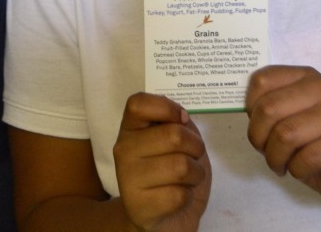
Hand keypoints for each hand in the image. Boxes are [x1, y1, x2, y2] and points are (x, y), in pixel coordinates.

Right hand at [113, 93, 210, 230]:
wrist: (164, 216)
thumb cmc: (173, 173)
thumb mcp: (177, 140)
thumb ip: (176, 123)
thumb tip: (181, 118)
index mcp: (130, 128)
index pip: (138, 103)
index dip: (167, 107)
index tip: (181, 120)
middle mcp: (123, 150)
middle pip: (173, 135)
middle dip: (196, 147)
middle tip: (192, 157)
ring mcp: (128, 179)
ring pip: (181, 166)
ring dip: (196, 174)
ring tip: (187, 179)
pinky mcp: (139, 207)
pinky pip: (179, 195)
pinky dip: (188, 197)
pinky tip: (177, 198)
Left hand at [245, 65, 320, 209]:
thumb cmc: (311, 145)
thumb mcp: (285, 119)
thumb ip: (265, 107)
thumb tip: (235, 102)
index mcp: (305, 76)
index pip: (261, 80)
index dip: (250, 109)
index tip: (258, 126)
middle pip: (269, 109)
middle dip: (259, 138)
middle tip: (267, 152)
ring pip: (286, 134)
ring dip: (275, 158)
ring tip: (282, 164)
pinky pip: (308, 157)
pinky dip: (296, 170)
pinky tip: (302, 170)